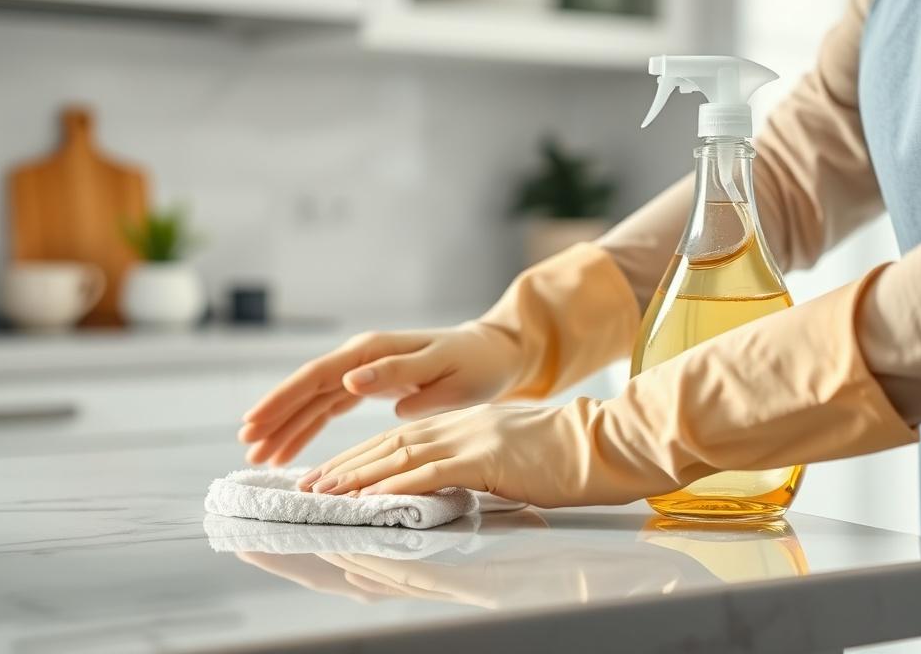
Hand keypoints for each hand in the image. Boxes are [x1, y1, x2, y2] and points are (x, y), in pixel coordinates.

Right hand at [239, 323, 522, 465]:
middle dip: (274, 416)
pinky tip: (288, 449)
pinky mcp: (369, 385)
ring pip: (313, 401)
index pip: (317, 377)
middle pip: (306, 388)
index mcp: (373, 352)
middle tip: (245, 446)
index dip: (283, 400)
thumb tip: (351, 381)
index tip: (255, 423)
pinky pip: (329, 408)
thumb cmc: (473, 362)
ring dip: (285, 426)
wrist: (493, 354)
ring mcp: (363, 372)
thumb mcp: (442, 367)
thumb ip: (398, 373)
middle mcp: (361, 359)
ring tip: (258, 456)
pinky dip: (308, 427)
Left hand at [295, 398, 678, 507]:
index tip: (335, 473)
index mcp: (469, 423)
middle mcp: (463, 425)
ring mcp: (474, 439)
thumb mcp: (516, 452)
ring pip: (401, 456)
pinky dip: (396, 484)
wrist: (609, 442)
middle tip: (311, 483)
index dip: (364, 457)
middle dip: (347, 466)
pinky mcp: (488, 458)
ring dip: (358, 475)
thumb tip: (454, 480)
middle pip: (392, 445)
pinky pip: (432, 473)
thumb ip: (481, 460)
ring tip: (325, 490)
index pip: (404, 440)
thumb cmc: (571, 454)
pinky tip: (373, 495)